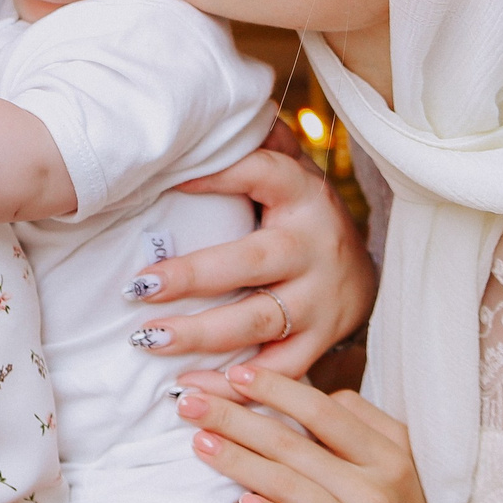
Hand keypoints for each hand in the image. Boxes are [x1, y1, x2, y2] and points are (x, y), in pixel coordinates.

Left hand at [125, 140, 373, 377]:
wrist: (363, 273)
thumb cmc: (301, 218)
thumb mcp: (289, 176)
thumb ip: (258, 147)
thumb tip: (218, 114)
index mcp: (303, 195)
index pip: (263, 173)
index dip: (221, 174)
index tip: (172, 179)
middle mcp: (314, 246)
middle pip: (251, 259)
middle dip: (193, 275)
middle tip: (139, 286)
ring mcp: (319, 299)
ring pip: (258, 319)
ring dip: (202, 334)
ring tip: (150, 339)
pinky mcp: (320, 341)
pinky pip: (278, 370)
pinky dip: (236, 385)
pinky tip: (191, 388)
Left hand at [178, 365, 470, 502]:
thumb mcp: (395, 463)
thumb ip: (357, 423)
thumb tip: (302, 391)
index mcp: (389, 454)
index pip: (324, 410)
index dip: (277, 389)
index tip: (234, 374)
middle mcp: (380, 489)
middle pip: (296, 446)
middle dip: (237, 418)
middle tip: (189, 402)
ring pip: (292, 489)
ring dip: (239, 463)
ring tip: (199, 442)